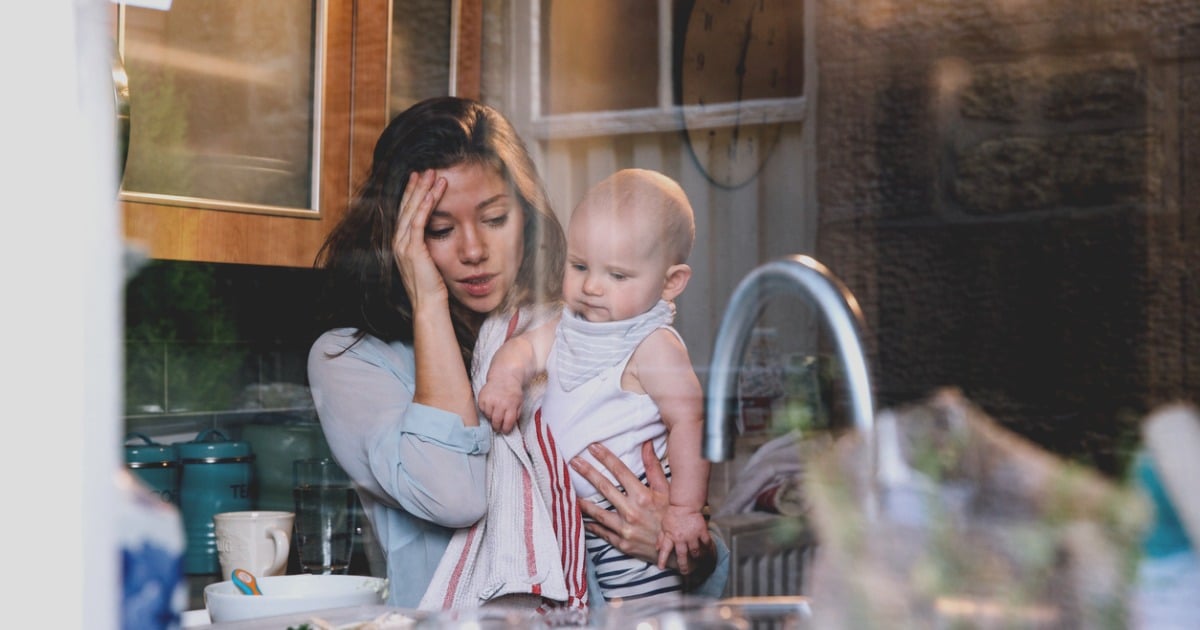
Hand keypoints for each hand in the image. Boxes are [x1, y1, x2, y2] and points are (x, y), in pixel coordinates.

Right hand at [391, 170, 448, 310]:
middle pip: (406, 207)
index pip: (405, 212)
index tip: (419, 179)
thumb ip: (428, 244)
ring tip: (433, 175)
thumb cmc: (433, 285)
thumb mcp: (429, 259)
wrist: (429, 304)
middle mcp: (398, 242)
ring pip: (412, 210)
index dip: (412, 194)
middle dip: (416, 187)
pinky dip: (426, 205)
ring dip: (422, 191)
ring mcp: (403, 245)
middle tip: (426, 170)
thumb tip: (438, 231)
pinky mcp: (412, 249)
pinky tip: (433, 192)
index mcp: (400, 243)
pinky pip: (418, 221)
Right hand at [476, 379, 522, 432]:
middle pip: (496, 421)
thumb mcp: (519, 403)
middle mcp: (500, 403)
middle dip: (497, 427)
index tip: (504, 431)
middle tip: (497, 427)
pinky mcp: (482, 398)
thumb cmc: (513, 392)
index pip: (507, 423)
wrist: (504, 377)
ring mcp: (490, 400)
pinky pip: (482, 410)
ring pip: (488, 416)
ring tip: (495, 413)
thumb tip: (511, 426)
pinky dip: (485, 410)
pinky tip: (490, 406)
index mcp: (511, 405)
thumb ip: (516, 414)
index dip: (506, 429)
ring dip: (491, 417)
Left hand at [571, 441, 716, 583]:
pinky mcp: (622, 544)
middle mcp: (632, 512)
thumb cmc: (673, 518)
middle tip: (573, 461)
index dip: (605, 457)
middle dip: (587, 472)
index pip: (620, 471)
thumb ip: (654, 468)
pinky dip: (592, 525)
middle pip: (604, 487)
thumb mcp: (667, 492)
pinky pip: (602, 532)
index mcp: (643, 496)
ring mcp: (625, 529)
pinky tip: (583, 519)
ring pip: (598, 512)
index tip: (593, 447)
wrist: (678, 551)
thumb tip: (647, 444)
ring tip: (570, 493)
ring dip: (583, 501)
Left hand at [657, 506, 711, 573]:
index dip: (662, 559)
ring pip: (695, 551)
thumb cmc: (673, 514)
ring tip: (697, 560)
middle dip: (683, 565)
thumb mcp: (664, 525)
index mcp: (670, 536)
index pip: (665, 550)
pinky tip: (707, 550)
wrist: (684, 504)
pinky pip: (706, 542)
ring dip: (696, 556)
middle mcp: (681, 538)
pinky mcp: (701, 531)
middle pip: (682, 555)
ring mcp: (692, 535)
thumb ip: (661, 538)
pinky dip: (707, 547)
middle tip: (684, 572)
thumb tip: (657, 549)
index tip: (661, 568)